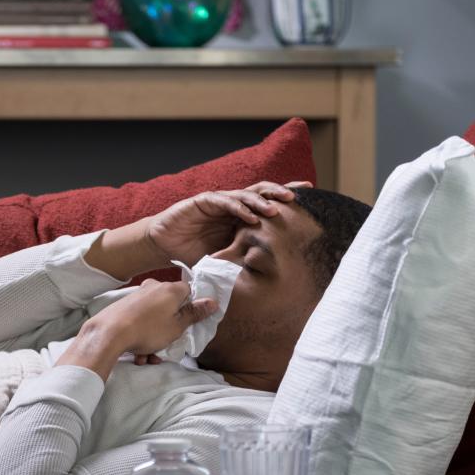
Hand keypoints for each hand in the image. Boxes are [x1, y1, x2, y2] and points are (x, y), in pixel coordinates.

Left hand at [57, 279, 217, 379]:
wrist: (109, 333)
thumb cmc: (148, 329)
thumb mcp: (177, 326)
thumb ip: (195, 314)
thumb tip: (212, 301)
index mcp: (171, 289)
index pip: (190, 291)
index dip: (193, 306)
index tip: (192, 322)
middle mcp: (154, 287)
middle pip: (171, 307)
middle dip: (170, 330)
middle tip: (167, 346)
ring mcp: (137, 296)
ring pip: (154, 319)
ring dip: (154, 340)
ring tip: (147, 357)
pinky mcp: (124, 306)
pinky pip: (140, 322)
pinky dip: (141, 337)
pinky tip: (137, 354)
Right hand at [144, 181, 312, 266]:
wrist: (164, 245)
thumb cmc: (194, 251)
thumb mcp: (225, 258)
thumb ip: (241, 261)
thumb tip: (267, 281)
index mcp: (240, 216)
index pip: (267, 204)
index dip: (286, 200)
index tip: (310, 200)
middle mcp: (232, 205)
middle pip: (261, 193)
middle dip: (280, 193)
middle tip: (298, 199)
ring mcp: (218, 201)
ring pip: (245, 195)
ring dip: (261, 202)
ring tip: (276, 210)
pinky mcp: (202, 201)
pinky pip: (224, 201)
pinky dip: (237, 207)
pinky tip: (249, 215)